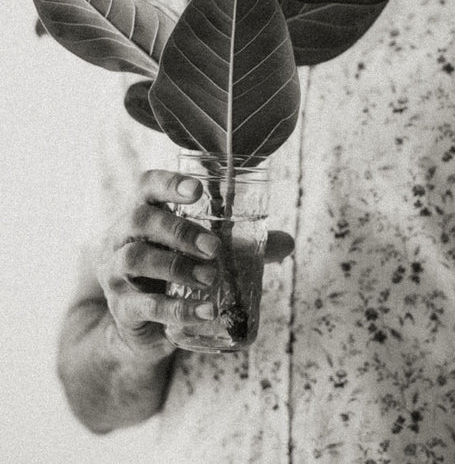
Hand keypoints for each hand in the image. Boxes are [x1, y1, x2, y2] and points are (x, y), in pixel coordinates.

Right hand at [97, 169, 292, 359]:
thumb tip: (288, 242)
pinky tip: (205, 311)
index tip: (197, 190)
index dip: (168, 183)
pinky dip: (177, 309)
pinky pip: (145, 305)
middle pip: (140, 219)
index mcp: (143, 212)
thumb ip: (241, 245)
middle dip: (180, 230)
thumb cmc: (174, 271)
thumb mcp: (200, 252)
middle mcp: (122, 236)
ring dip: (178, 267)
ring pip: (136, 258)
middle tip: (215, 248)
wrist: (142, 323)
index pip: (146, 185)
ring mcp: (115, 272)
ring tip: (210, 278)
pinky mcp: (121, 308)